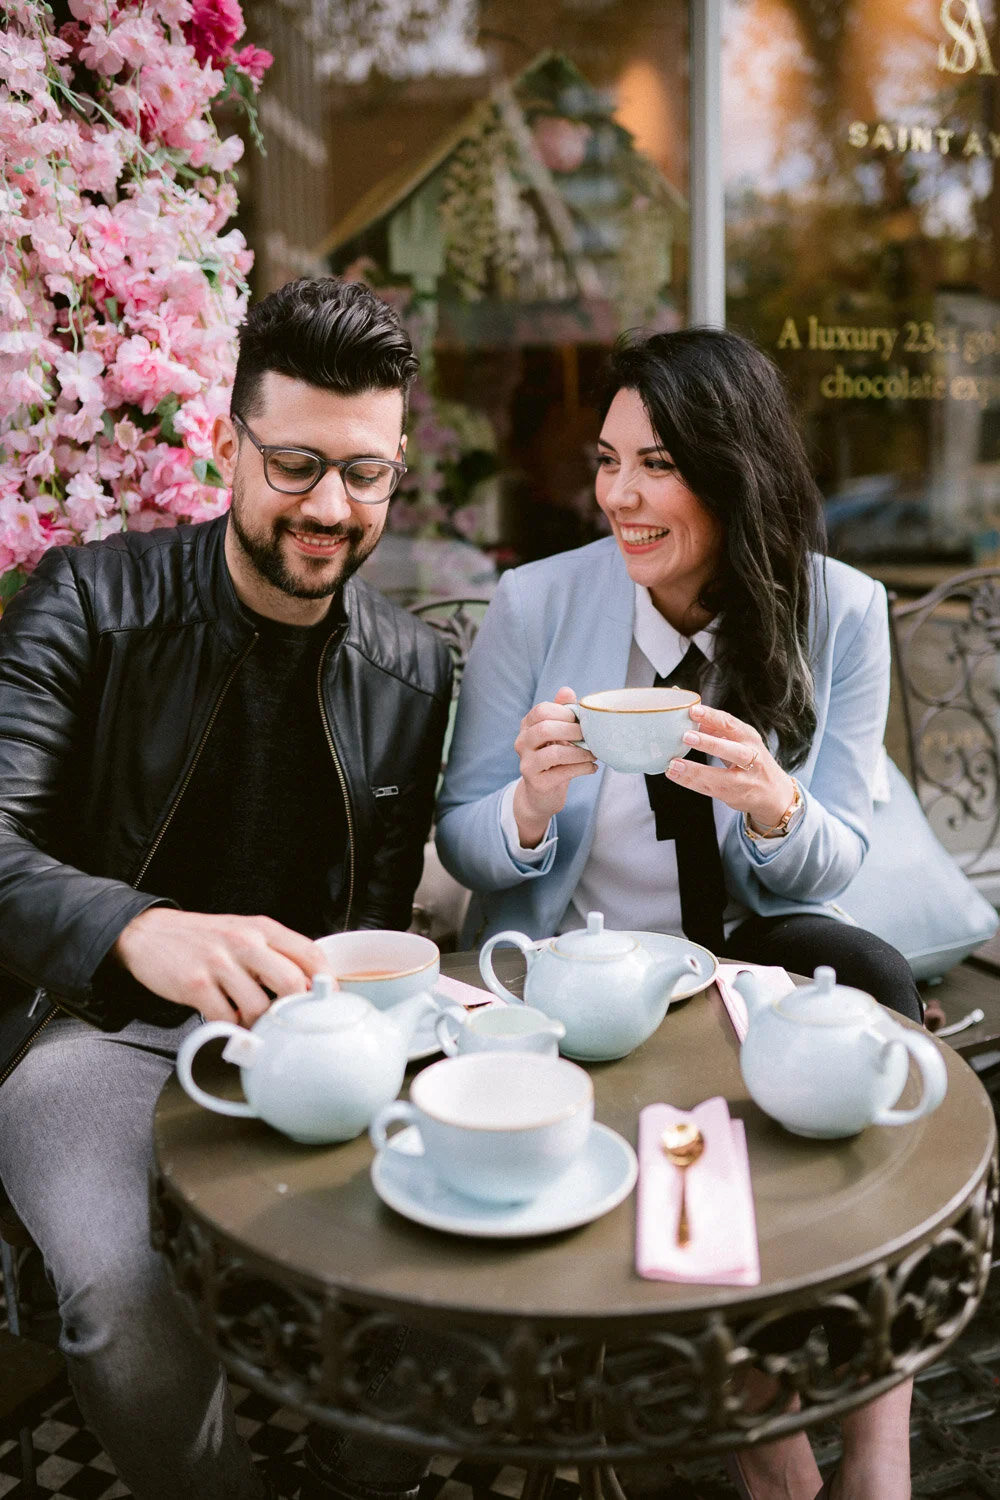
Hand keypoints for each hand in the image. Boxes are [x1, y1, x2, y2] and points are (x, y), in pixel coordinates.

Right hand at [113, 908, 334, 1025]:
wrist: (148, 933)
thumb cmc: (205, 939)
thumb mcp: (245, 933)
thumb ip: (275, 954)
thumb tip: (310, 987)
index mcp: (263, 928)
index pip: (311, 953)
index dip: (326, 982)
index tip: (328, 1002)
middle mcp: (244, 942)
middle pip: (290, 983)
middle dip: (294, 1010)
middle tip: (291, 1023)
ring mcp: (219, 963)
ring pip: (259, 1007)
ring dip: (260, 1025)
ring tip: (254, 1025)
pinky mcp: (195, 984)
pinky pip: (225, 1019)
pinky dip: (231, 1029)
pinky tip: (228, 1022)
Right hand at [512, 686, 596, 847]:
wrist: (541, 794)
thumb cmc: (554, 758)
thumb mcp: (557, 733)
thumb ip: (561, 711)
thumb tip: (567, 690)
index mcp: (526, 727)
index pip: (541, 710)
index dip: (564, 712)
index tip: (580, 720)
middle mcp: (521, 743)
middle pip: (544, 729)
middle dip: (572, 730)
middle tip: (589, 736)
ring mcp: (527, 764)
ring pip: (554, 753)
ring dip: (580, 752)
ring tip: (594, 754)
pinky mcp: (537, 783)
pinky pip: (563, 772)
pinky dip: (583, 768)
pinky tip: (592, 768)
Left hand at [665, 703, 795, 830]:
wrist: (774, 794)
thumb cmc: (754, 761)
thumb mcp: (742, 741)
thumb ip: (719, 730)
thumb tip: (693, 716)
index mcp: (750, 738)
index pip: (731, 724)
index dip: (712, 717)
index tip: (693, 710)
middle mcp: (751, 758)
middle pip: (731, 750)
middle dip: (709, 743)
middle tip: (686, 736)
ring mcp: (743, 780)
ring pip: (718, 776)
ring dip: (693, 770)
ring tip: (673, 764)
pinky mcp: (732, 795)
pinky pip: (708, 788)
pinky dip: (689, 782)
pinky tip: (674, 774)